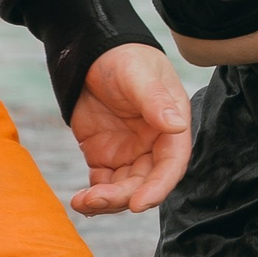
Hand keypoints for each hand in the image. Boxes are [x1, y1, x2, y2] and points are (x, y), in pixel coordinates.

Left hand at [67, 44, 191, 214]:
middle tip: (97, 200)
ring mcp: (129, 152)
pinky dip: (93, 197)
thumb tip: (177, 126)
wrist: (92, 53)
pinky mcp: (105, 156)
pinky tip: (80, 201)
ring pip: (124, 188)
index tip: (138, 204)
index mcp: (171, 126)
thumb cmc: (123, 57)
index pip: (172, 163)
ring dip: (106, 201)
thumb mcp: (138, 74)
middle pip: (146, 182)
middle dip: (124, 196)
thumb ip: (155, 100)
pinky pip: (103, 184)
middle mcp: (154, 144)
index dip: (158, 187)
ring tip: (82, 202)